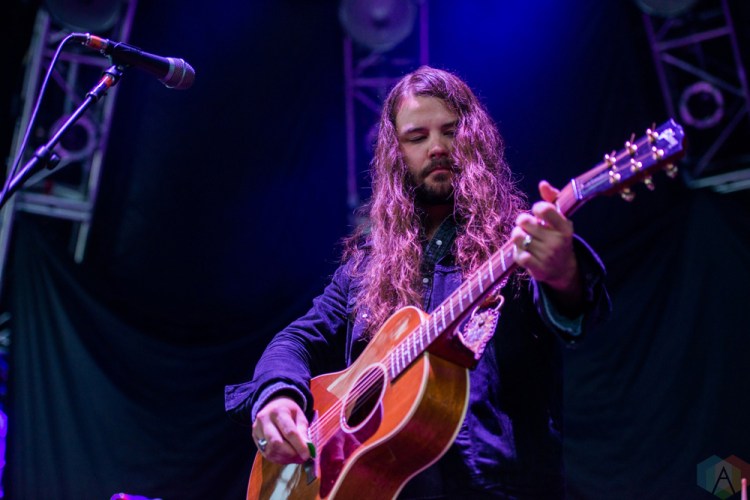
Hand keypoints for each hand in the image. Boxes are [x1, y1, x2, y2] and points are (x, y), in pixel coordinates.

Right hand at [252, 395, 311, 463]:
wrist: (273, 405)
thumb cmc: (289, 411)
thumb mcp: (300, 416)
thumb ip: (303, 432)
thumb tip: (308, 450)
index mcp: (279, 411)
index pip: (289, 432)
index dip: (299, 445)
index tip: (307, 455)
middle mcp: (265, 420)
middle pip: (276, 443)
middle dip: (290, 453)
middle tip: (301, 458)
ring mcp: (257, 429)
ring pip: (270, 450)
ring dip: (284, 458)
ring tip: (294, 457)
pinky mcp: (254, 438)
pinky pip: (266, 453)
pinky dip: (277, 458)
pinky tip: (285, 457)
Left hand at [512, 180, 582, 311]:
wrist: (563, 269)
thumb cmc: (558, 237)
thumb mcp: (560, 219)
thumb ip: (552, 199)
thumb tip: (542, 184)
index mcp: (565, 227)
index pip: (544, 209)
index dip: (536, 208)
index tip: (538, 213)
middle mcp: (557, 241)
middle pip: (524, 221)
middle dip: (523, 222)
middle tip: (528, 226)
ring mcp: (547, 256)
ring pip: (517, 237)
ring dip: (517, 235)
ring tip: (524, 237)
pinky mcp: (538, 269)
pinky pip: (518, 255)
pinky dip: (517, 252)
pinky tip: (524, 251)